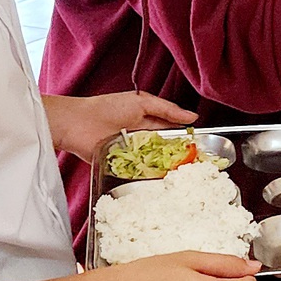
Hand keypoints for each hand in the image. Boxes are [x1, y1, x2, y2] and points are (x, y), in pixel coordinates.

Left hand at [44, 91, 195, 162]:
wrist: (78, 123)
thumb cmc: (108, 107)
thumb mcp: (142, 102)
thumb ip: (167, 110)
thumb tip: (192, 117)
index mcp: (148, 121)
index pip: (172, 131)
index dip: (186, 138)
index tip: (202, 146)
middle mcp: (142, 138)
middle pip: (165, 149)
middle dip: (179, 155)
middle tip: (196, 163)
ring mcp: (133, 154)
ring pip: (155, 162)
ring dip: (166, 166)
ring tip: (183, 173)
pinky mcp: (122, 167)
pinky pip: (139, 173)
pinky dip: (149, 175)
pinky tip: (162, 178)